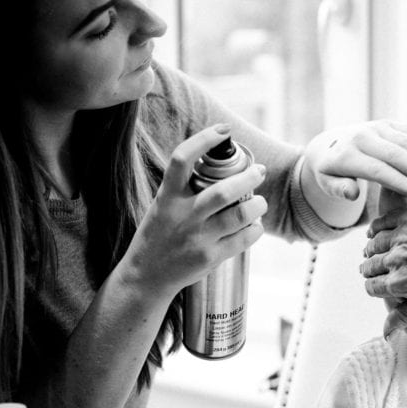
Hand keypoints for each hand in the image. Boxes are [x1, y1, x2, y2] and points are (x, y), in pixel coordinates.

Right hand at [117, 124, 267, 296]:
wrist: (146, 276)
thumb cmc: (160, 235)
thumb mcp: (163, 205)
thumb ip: (185, 188)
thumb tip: (223, 166)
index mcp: (167, 197)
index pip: (182, 158)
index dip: (204, 139)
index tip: (224, 131)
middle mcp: (182, 215)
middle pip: (223, 190)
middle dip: (249, 178)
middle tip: (259, 171)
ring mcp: (197, 238)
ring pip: (239, 216)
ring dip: (257, 205)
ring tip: (260, 202)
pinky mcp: (209, 258)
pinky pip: (243, 239)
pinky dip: (255, 229)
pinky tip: (255, 225)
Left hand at [302, 120, 406, 200]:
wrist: (329, 145)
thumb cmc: (332, 172)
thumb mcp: (327, 183)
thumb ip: (339, 190)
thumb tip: (353, 193)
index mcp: (347, 155)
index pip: (377, 169)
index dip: (400, 181)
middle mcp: (362, 137)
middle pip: (395, 153)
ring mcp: (376, 127)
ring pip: (406, 140)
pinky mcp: (387, 123)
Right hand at [360, 204, 406, 336]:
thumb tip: (385, 335)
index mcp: (400, 283)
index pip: (372, 287)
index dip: (374, 288)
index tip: (381, 285)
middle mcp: (395, 260)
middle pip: (369, 267)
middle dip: (371, 270)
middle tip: (379, 269)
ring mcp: (399, 237)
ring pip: (371, 245)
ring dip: (371, 250)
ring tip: (378, 252)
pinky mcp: (405, 217)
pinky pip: (379, 223)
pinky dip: (375, 229)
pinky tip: (377, 233)